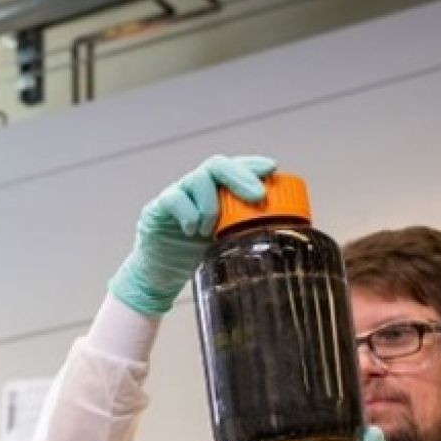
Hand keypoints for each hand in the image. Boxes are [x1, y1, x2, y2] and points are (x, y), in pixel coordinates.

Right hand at [107, 154, 274, 315]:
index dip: (252, 164)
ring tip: (210, 230)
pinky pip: (174, 199)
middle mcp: (196, 187)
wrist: (160, 275)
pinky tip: (192, 231)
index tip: (272, 169)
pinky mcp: (158, 208)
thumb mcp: (227, 244)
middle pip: (218, 165)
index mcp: (216, 192)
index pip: (235, 167)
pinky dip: (188, 214)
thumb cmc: (196, 257)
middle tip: (258, 195)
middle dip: (240, 177)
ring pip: (198, 179)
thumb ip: (246, 232)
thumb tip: (282, 234)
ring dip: (211, 204)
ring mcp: (177, 194)